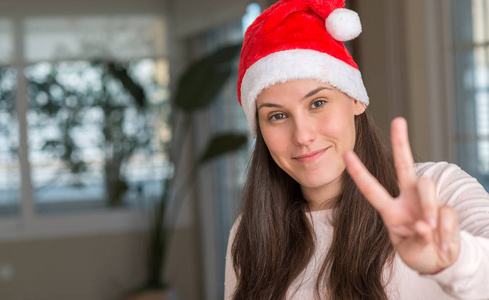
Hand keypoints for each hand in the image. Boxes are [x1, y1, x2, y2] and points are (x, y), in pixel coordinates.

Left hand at [343, 117, 459, 273]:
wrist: (440, 261)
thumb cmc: (417, 251)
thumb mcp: (409, 247)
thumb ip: (416, 236)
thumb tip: (425, 224)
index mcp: (390, 209)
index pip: (370, 188)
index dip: (358, 172)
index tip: (345, 152)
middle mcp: (407, 199)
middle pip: (404, 166)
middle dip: (401, 142)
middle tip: (398, 119)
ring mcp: (427, 201)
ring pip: (427, 187)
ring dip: (428, 210)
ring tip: (427, 230)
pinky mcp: (446, 209)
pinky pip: (446, 213)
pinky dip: (444, 233)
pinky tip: (442, 245)